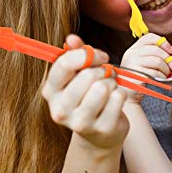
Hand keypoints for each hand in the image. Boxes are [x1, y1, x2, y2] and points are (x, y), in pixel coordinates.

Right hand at [42, 34, 128, 148]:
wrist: (100, 133)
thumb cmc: (89, 97)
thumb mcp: (79, 75)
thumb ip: (76, 55)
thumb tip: (72, 38)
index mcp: (50, 92)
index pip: (64, 64)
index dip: (87, 54)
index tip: (100, 56)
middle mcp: (60, 110)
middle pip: (88, 75)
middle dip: (103, 71)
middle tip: (106, 76)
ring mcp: (80, 122)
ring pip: (104, 87)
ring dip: (112, 83)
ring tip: (109, 89)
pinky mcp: (102, 129)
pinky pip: (118, 98)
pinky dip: (121, 95)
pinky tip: (115, 101)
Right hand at [120, 33, 171, 102]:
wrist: (127, 93)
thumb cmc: (137, 79)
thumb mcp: (145, 64)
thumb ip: (157, 58)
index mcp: (134, 49)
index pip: (149, 37)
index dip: (163, 43)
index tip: (170, 51)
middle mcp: (132, 54)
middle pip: (156, 49)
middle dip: (168, 59)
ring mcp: (133, 63)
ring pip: (157, 61)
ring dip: (166, 69)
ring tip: (165, 74)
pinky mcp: (137, 74)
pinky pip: (155, 72)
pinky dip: (162, 77)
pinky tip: (161, 79)